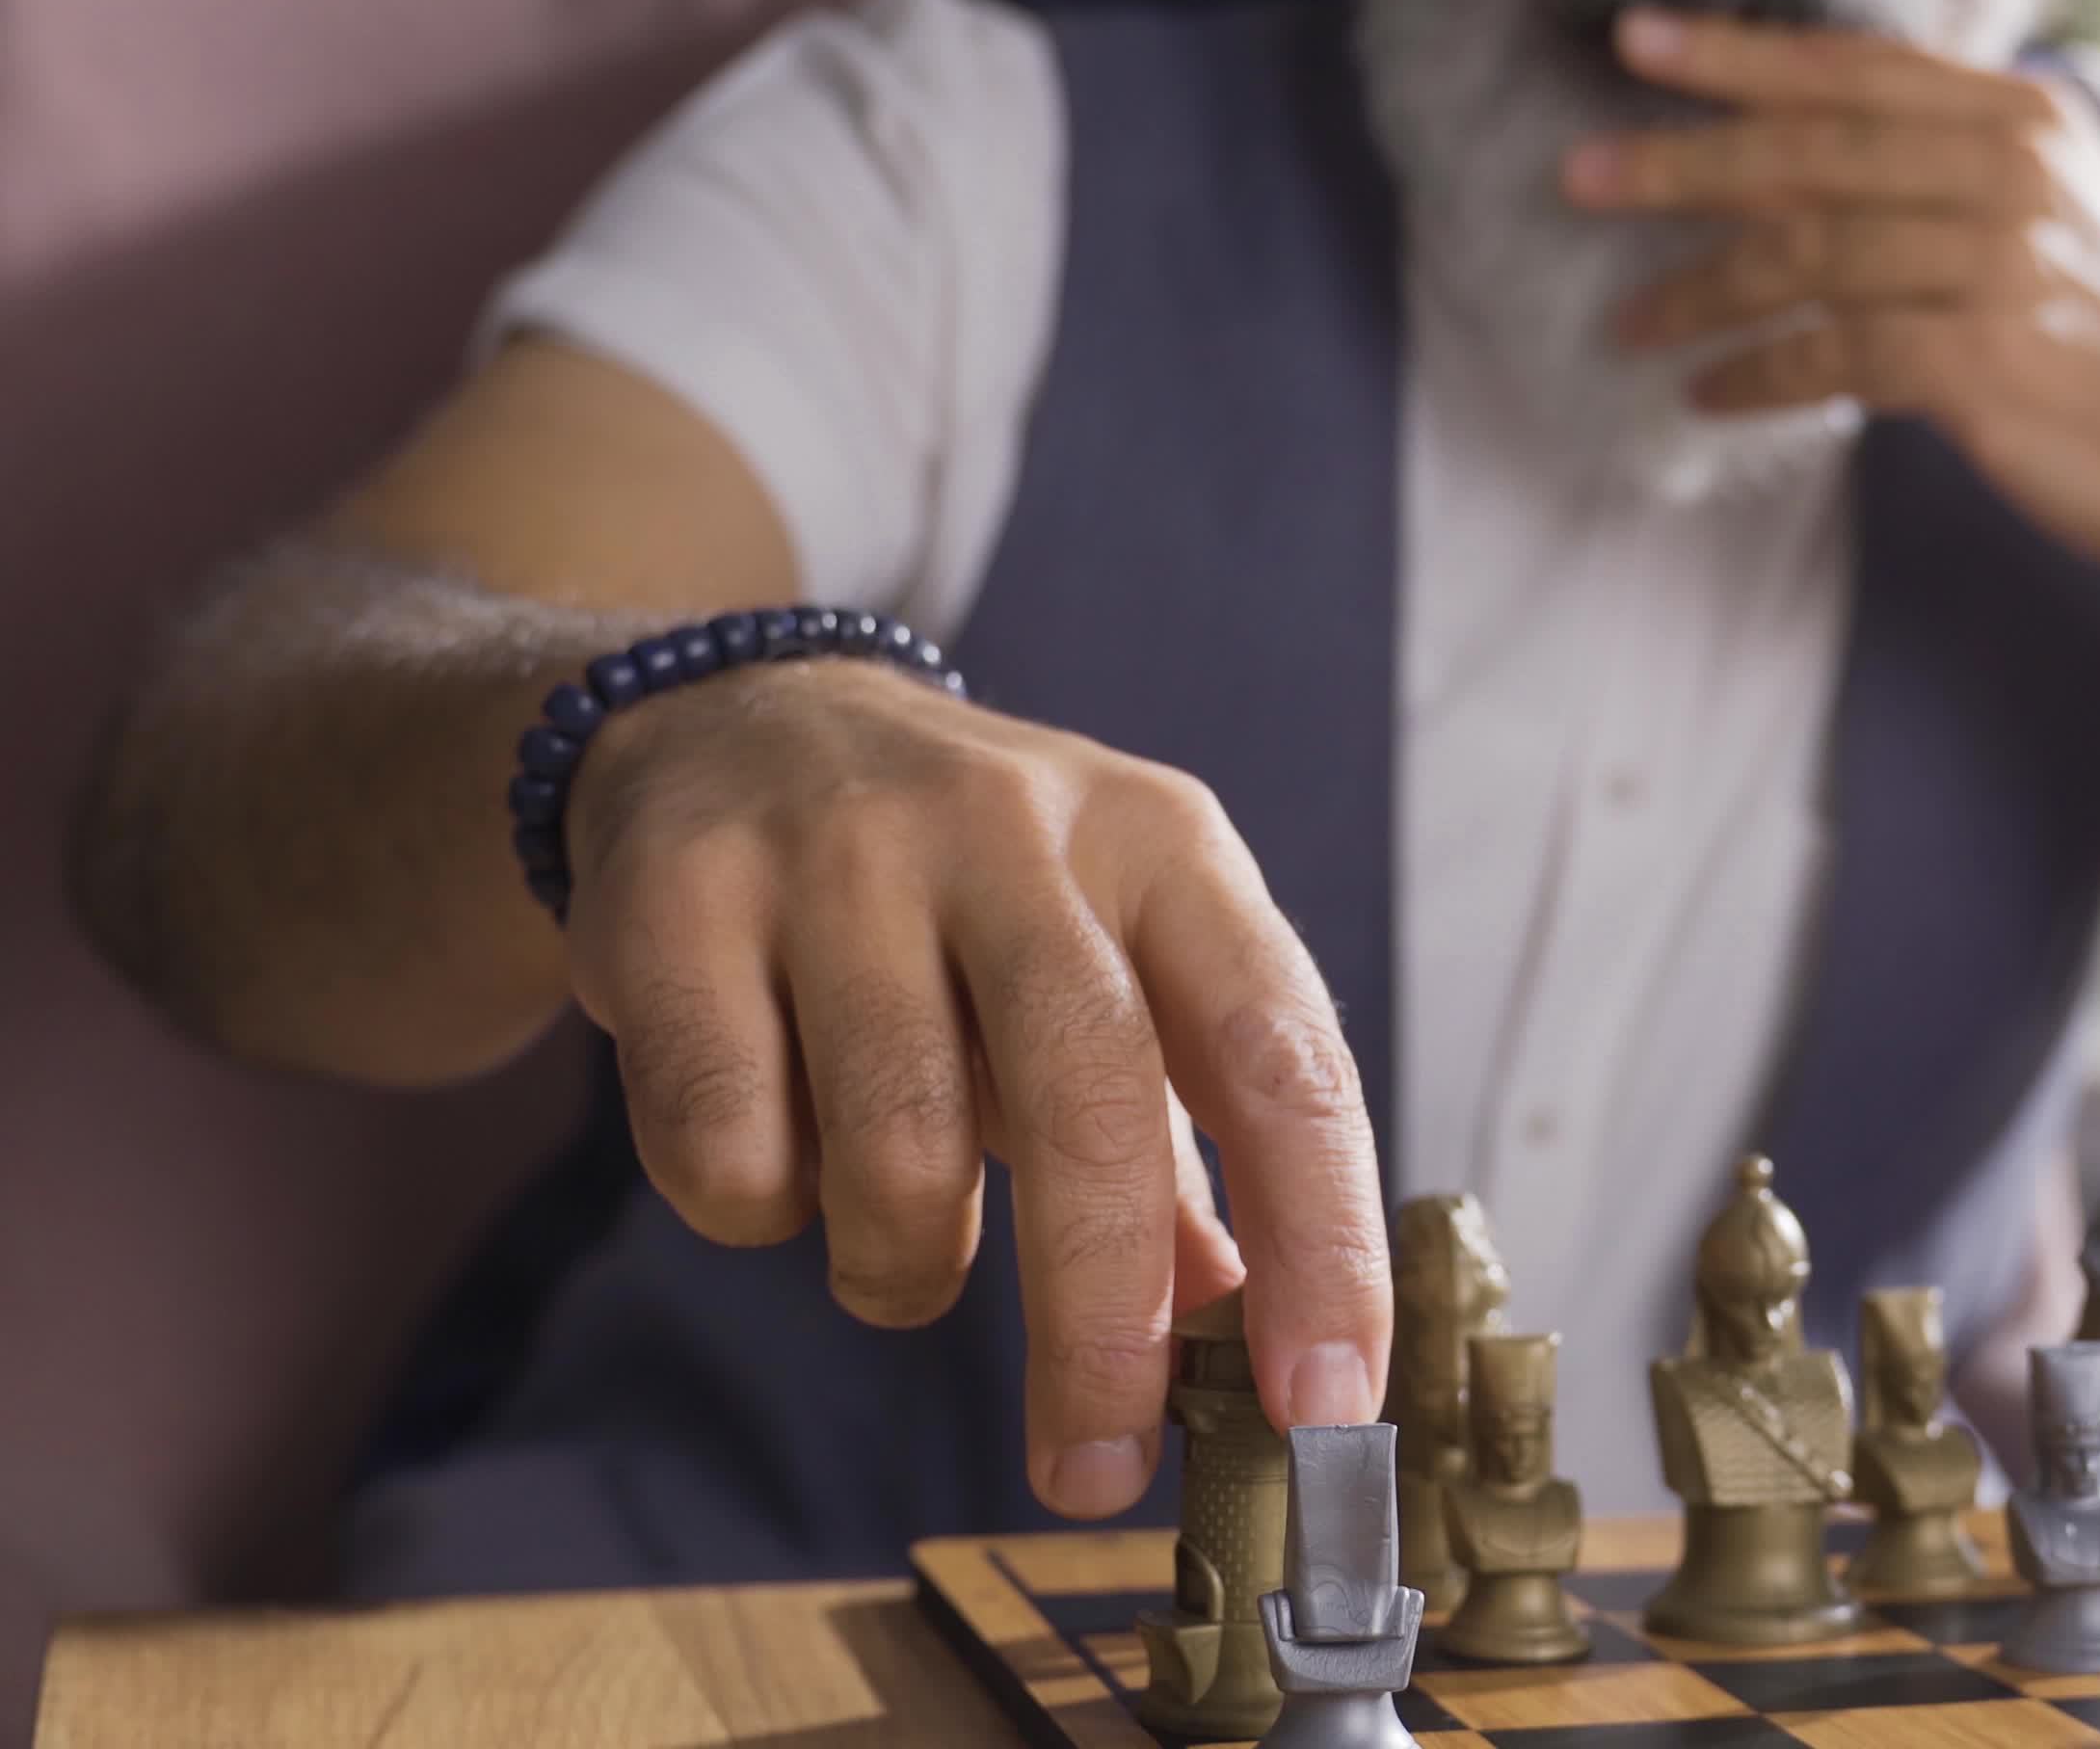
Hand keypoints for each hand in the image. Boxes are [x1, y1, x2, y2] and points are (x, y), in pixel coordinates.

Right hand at [559, 657, 1391, 1516]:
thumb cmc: (963, 895)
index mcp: (1167, 849)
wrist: (731, 723)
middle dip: (1101, 1325)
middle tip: (1097, 1468)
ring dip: (905, 1266)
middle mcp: (1021, 829)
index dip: (1322, 1245)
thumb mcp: (1113, 971)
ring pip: (898, 1150)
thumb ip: (1184, 1154)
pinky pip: (729, 1151)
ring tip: (896, 1247)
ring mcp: (844, 851)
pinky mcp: (681, 899)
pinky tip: (772, 1138)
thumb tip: (1252, 1339)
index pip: (1284, 1058)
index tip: (1326, 1408)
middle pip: (1091, 1107)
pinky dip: (760, 1207)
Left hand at [1572, 9, 2099, 592]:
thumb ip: (1952, 158)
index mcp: (2021, 118)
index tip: (1636, 44)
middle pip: (1808, 153)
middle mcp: (2009, 174)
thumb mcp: (2056, 210)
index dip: (1739, 56)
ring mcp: (1995, 264)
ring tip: (1628, 323)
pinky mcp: (1977, 358)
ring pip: (1803, 257)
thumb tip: (1810, 138)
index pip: (1852, 70)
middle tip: (1580, 177)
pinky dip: (1755, 376)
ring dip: (1698, 292)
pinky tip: (1708, 392)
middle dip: (1681, 164)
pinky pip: (1827, 355)